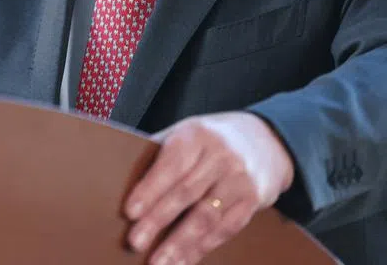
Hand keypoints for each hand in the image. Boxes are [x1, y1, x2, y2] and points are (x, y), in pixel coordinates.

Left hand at [123, 111, 294, 264]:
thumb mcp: (186, 134)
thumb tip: (120, 177)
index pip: (172, 164)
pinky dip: (202, 248)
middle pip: (186, 192)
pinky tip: (184, 261)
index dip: (151, 189)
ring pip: (206, 216)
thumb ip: (159, 153)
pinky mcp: (252, 202)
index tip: (130, 211)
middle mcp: (220, 156)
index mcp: (196, 135)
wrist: (265, 141)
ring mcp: (238, 180)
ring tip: (159, 262)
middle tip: (136, 241)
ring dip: (181, 243)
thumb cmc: (210, 140)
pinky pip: (225, 229)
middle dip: (159, 220)